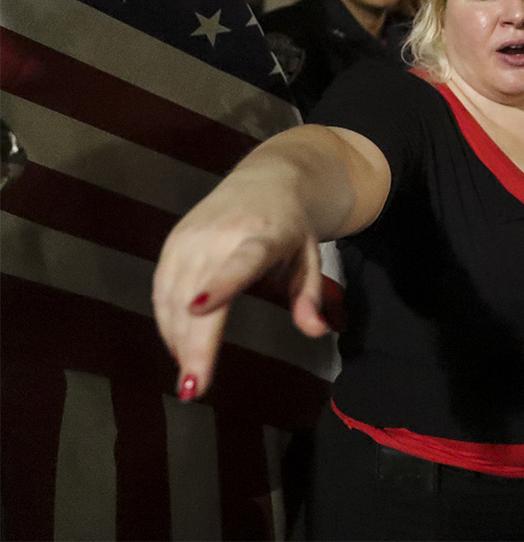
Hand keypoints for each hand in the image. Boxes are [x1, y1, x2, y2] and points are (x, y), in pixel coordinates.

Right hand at [152, 179, 327, 402]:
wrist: (266, 179)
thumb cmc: (291, 227)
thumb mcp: (310, 258)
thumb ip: (309, 296)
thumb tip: (316, 331)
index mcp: (262, 236)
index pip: (240, 262)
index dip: (220, 284)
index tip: (199, 310)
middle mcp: (220, 234)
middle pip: (199, 293)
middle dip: (193, 343)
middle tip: (193, 389)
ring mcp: (191, 236)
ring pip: (174, 297)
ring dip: (177, 340)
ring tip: (189, 377)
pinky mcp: (173, 242)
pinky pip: (162, 290)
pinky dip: (167, 322)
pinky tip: (178, 347)